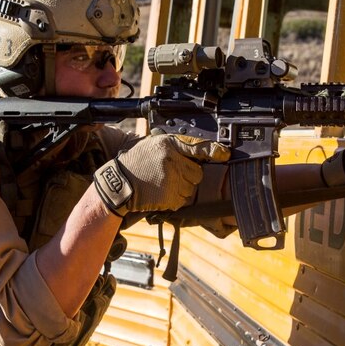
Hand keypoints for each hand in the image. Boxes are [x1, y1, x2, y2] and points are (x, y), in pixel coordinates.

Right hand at [94, 134, 229, 214]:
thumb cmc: (135, 163)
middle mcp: (172, 160)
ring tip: (162, 184)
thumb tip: (197, 152)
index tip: (225, 154)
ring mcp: (171, 179)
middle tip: (170, 175)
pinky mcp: (169, 196)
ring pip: (191, 188)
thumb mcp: (152, 145)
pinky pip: (182, 201)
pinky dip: (174, 200)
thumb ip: (174, 147)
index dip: (214, 150)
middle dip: (188, 176)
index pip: (197, 146)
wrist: (118, 183)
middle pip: (197, 173)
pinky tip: (160, 194)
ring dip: (181, 189)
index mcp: (168, 144)